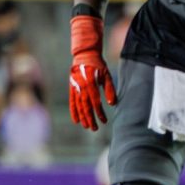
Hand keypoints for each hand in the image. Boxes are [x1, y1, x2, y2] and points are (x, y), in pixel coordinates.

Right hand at [69, 15, 117, 130]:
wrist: (84, 55)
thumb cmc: (98, 66)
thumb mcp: (107, 76)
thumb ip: (110, 89)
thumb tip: (112, 103)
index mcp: (90, 84)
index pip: (95, 103)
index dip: (100, 113)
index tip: (104, 121)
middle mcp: (81, 87)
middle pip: (86, 107)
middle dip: (90, 118)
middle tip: (95, 128)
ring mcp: (75, 88)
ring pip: (78, 106)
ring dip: (83, 117)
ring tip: (87, 127)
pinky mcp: (72, 88)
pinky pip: (72, 102)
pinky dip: (74, 111)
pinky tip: (76, 120)